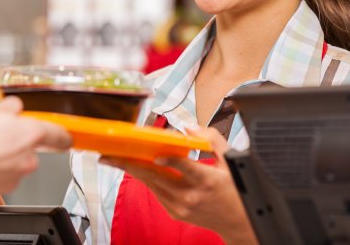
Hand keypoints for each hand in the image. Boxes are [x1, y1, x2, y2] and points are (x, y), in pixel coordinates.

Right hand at [0, 97, 70, 206]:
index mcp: (29, 135)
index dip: (61, 136)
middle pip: (27, 151)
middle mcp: (24, 160)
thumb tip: (10, 109)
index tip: (64, 138)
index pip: (58, 136)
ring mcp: (10, 180)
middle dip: (12, 144)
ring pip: (10, 167)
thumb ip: (5, 109)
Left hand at [100, 127, 256, 244]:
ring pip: (151, 184)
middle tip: (110, 154)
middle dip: (130, 163)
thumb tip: (189, 128)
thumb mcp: (231, 161)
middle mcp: (191, 195)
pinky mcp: (175, 212)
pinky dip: (145, 177)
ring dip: (131, 170)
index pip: (183, 167)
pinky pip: (156, 191)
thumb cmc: (236, 189)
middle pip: (156, 176)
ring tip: (113, 158)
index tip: (156, 151)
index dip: (168, 159)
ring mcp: (181, 206)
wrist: (239, 222)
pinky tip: (135, 167)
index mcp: (207, 180)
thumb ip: (211, 140)